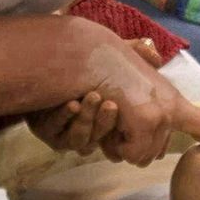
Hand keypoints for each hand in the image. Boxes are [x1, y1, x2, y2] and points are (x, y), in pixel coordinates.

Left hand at [28, 38, 160, 154]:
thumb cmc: (83, 66)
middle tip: (112, 103)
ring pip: (81, 140)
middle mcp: (92, 135)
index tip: (141, 119)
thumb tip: (156, 57)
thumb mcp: (112, 57)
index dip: (133, 136)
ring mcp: (69, 136)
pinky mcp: (49, 134)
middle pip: (105, 143)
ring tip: (91, 97)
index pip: (127, 141)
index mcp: (112, 126)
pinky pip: (57, 132)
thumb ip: (135, 57)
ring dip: (88, 119)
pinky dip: (64, 117)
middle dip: (108, 123)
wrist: (43, 66)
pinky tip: (70, 103)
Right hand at [79, 32, 199, 166]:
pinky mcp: (148, 120)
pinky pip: (131, 153)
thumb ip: (145, 61)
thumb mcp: (129, 65)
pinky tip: (107, 125)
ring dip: (119, 147)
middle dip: (132, 150)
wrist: (88, 55)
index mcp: (171, 99)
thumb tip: (153, 54)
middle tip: (115, 130)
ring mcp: (162, 114)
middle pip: (155, 154)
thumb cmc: (102, 64)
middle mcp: (172, 107)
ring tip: (108, 122)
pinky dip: (113, 145)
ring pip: (141, 157)